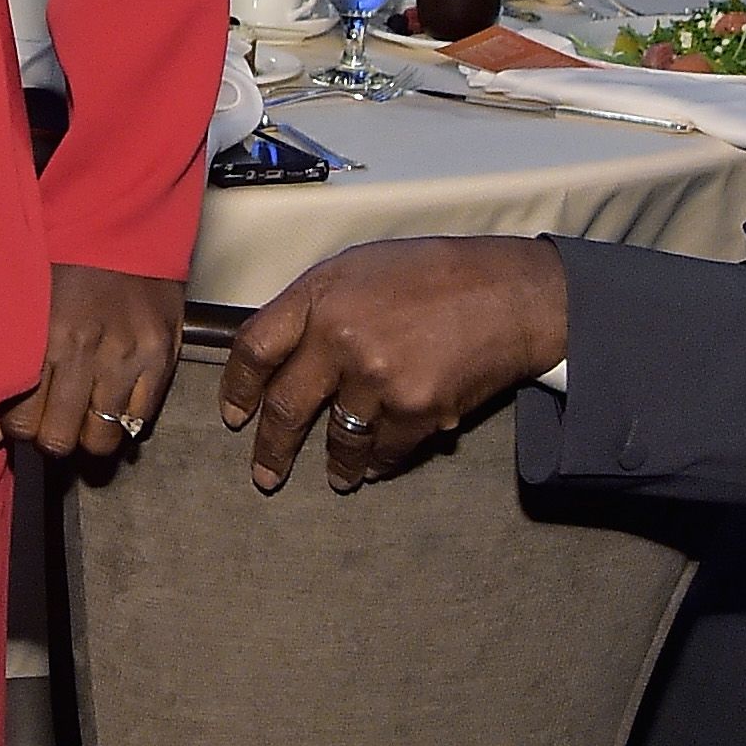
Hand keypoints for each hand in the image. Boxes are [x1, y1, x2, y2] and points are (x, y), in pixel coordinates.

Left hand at [0, 264, 183, 459]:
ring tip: (79, 413)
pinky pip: (140, 419)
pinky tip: (110, 399)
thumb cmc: (63, 255)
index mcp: (45, 335)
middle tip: (47, 420)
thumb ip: (3, 364)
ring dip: (86, 433)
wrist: (123, 216)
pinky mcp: (162, 356)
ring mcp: (129, 356)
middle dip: (48, 436)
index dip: (16, 429)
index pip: (22, 420)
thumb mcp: (22, 299)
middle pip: (59, 439)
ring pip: (102, 439)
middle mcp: (87, 351)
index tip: (18, 418)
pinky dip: (123, 418)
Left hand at [219, 235, 568, 491]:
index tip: (235, 416)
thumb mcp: (359, 269)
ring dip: (336, 465)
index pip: (254, 349)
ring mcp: (376, 378)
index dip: (238, 388)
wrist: (510, 294)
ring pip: (338, 439)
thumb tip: (277, 352)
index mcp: (319, 296)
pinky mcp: (414, 409)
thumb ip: (313, 307)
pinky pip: (383, 451)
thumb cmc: (434, 275)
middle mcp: (339, 338)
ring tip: (337, 476)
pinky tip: (377, 465)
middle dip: (272, 450)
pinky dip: (378, 462)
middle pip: (285, 408)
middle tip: (265, 475)